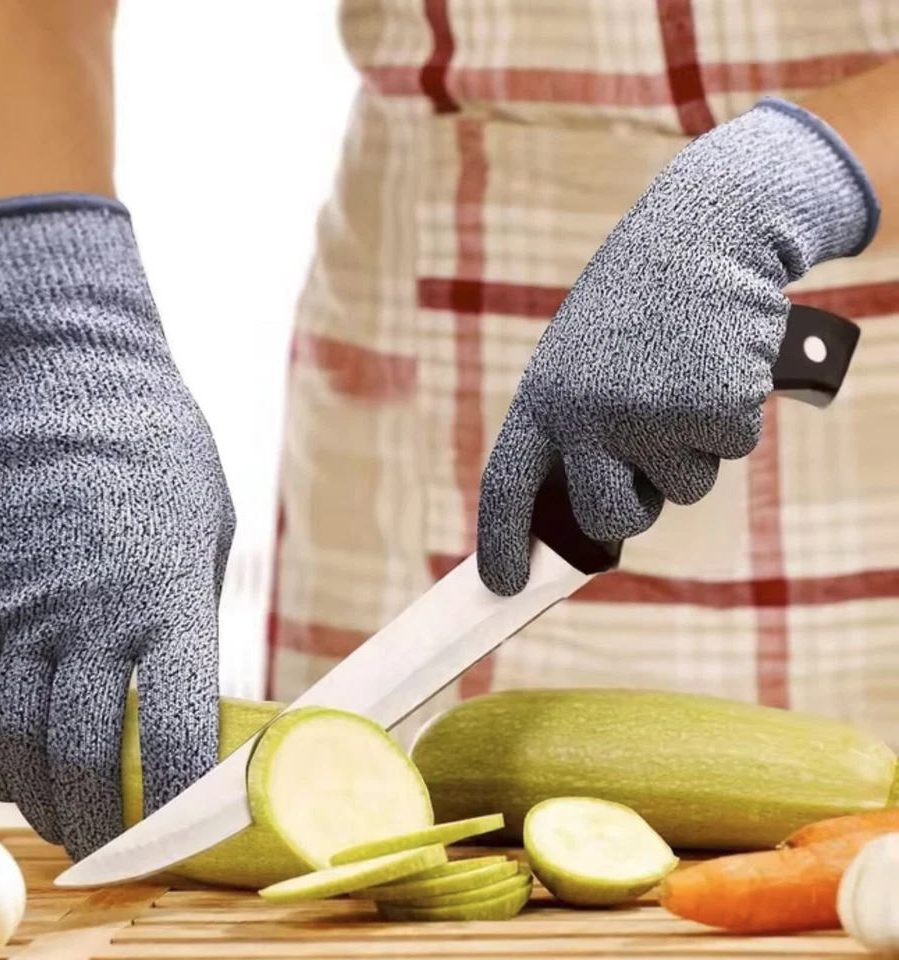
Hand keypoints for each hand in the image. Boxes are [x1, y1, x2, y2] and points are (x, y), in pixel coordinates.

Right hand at [0, 196, 234, 859]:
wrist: (73, 383)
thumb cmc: (162, 453)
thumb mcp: (206, 532)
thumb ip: (190, 614)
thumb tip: (186, 679)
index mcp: (167, 603)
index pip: (171, 731)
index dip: (177, 796)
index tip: (188, 823)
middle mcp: (92, 621)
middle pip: (86, 757)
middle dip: (106, 817)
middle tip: (124, 842)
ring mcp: (28, 615)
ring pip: (23, 744)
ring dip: (48, 797)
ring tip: (74, 821)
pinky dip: (0, 751)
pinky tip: (22, 770)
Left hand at [477, 97, 878, 596]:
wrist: (703, 233)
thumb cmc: (637, 309)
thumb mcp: (581, 362)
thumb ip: (576, 434)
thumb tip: (592, 521)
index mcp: (542, 397)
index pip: (506, 486)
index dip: (500, 541)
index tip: (502, 587)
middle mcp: (587, 413)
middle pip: (607, 517)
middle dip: (632, 507)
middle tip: (646, 461)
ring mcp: (649, 414)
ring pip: (681, 488)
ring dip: (689, 448)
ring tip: (680, 378)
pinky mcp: (713, 408)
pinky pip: (728, 451)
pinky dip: (730, 420)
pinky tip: (715, 365)